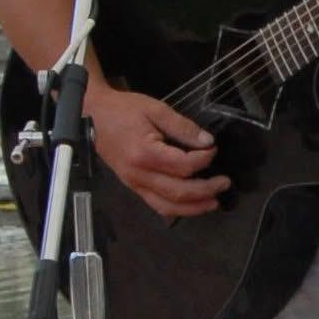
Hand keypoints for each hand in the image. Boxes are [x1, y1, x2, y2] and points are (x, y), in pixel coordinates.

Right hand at [89, 86, 228, 218]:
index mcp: (145, 153)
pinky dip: (176, 209)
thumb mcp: (155, 109)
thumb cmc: (123, 110)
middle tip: (224, 183)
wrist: (94, 116)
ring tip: (214, 202)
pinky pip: (156, 205)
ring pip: (168, 206)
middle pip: (178, 192)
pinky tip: (191, 206)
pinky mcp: (133, 187)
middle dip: (206, 190)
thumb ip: (182, 126)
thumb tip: (207, 142)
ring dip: (194, 208)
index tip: (213, 150)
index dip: (203, 160)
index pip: (183, 166)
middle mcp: (139, 174)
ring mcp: (134, 184)